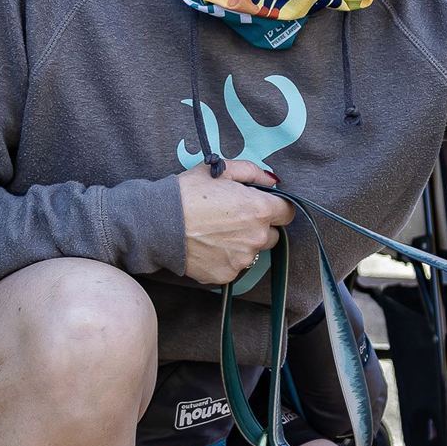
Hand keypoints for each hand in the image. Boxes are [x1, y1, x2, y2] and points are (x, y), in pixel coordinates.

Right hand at [176, 159, 294, 286]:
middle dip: (259, 227)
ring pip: (253, 251)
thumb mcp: (220, 170)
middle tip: (233, 218)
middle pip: (272, 234)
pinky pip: (235, 266)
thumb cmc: (188, 193)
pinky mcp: (226, 275)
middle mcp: (257, 237)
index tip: (261, 206)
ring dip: (243, 244)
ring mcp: (242, 259)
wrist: (159, 223)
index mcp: (260, 209)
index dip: (276, 207)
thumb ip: (252, 173)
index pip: (287, 212)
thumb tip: (272, 181)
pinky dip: (226, 258)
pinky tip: (208, 246)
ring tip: (216, 232)